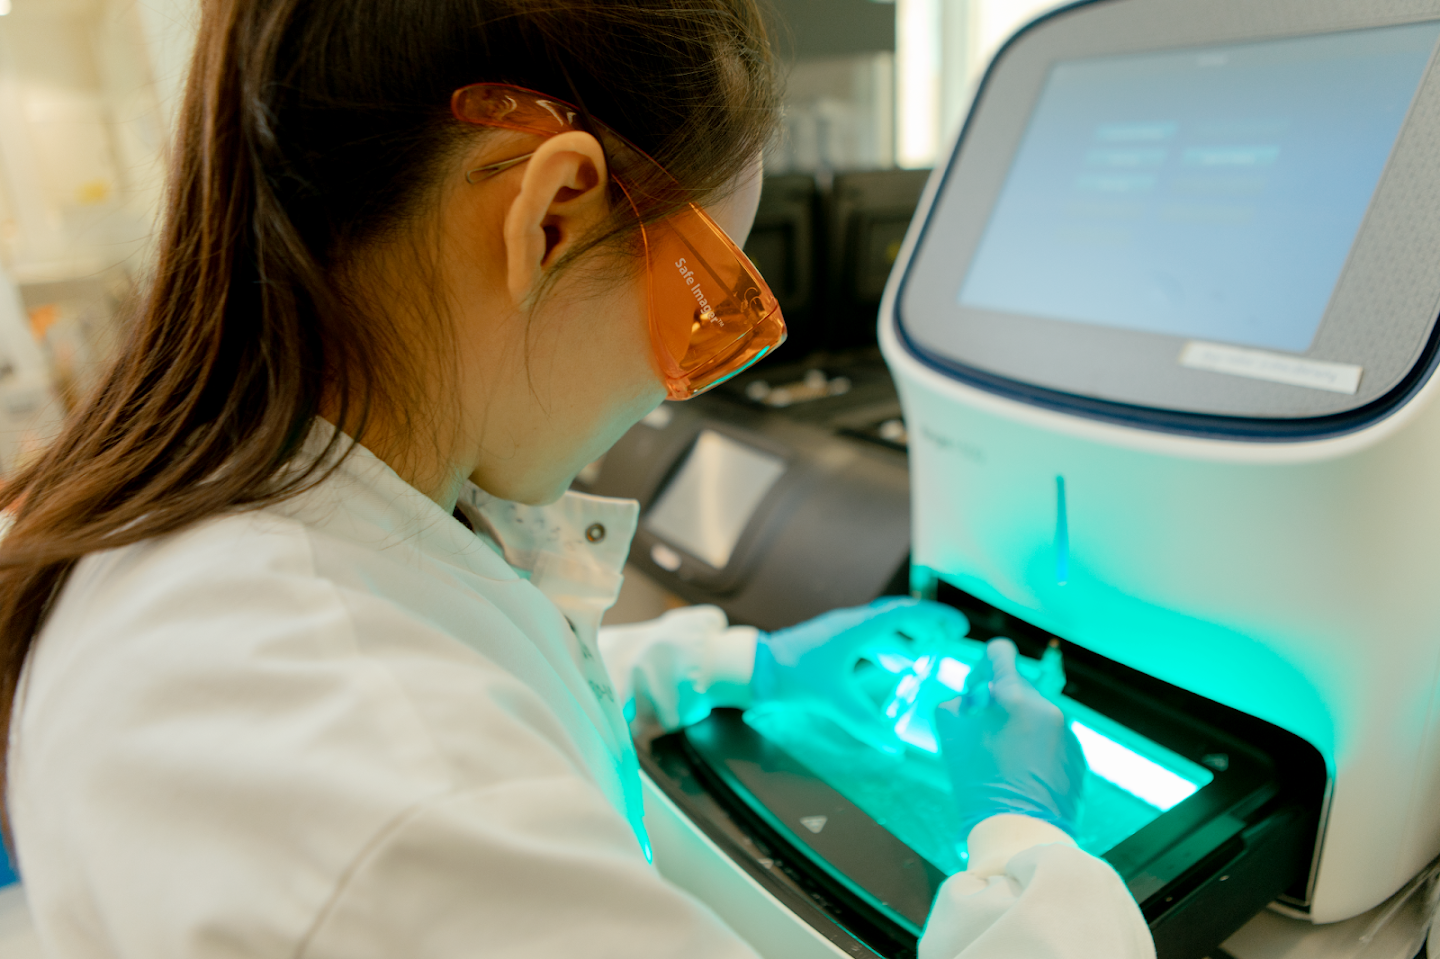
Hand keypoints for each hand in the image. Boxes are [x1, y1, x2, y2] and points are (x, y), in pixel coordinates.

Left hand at [751, 598, 969, 751]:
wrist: (755, 669)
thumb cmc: (793, 676)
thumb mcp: (835, 701)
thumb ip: (867, 724)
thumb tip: (894, 749)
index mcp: (857, 628)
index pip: (905, 613)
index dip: (935, 618)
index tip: (958, 627)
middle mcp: (851, 624)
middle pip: (896, 617)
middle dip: (924, 627)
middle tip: (947, 639)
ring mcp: (838, 632)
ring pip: (880, 629)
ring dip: (903, 641)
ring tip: (921, 660)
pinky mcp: (829, 644)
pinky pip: (865, 641)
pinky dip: (883, 651)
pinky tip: (888, 671)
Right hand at [935, 639, 1086, 837]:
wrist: (1021, 833)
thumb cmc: (981, 786)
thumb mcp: (953, 740)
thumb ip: (956, 707)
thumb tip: (969, 700)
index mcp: (1016, 699)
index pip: (1001, 654)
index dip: (984, 663)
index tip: (976, 684)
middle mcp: (1047, 709)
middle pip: (1019, 688)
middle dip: (999, 702)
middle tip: (981, 730)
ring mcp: (1067, 735)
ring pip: (1037, 716)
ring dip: (1019, 726)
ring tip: (1002, 760)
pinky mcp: (1078, 759)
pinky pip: (1053, 740)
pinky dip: (1037, 748)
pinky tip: (1022, 775)